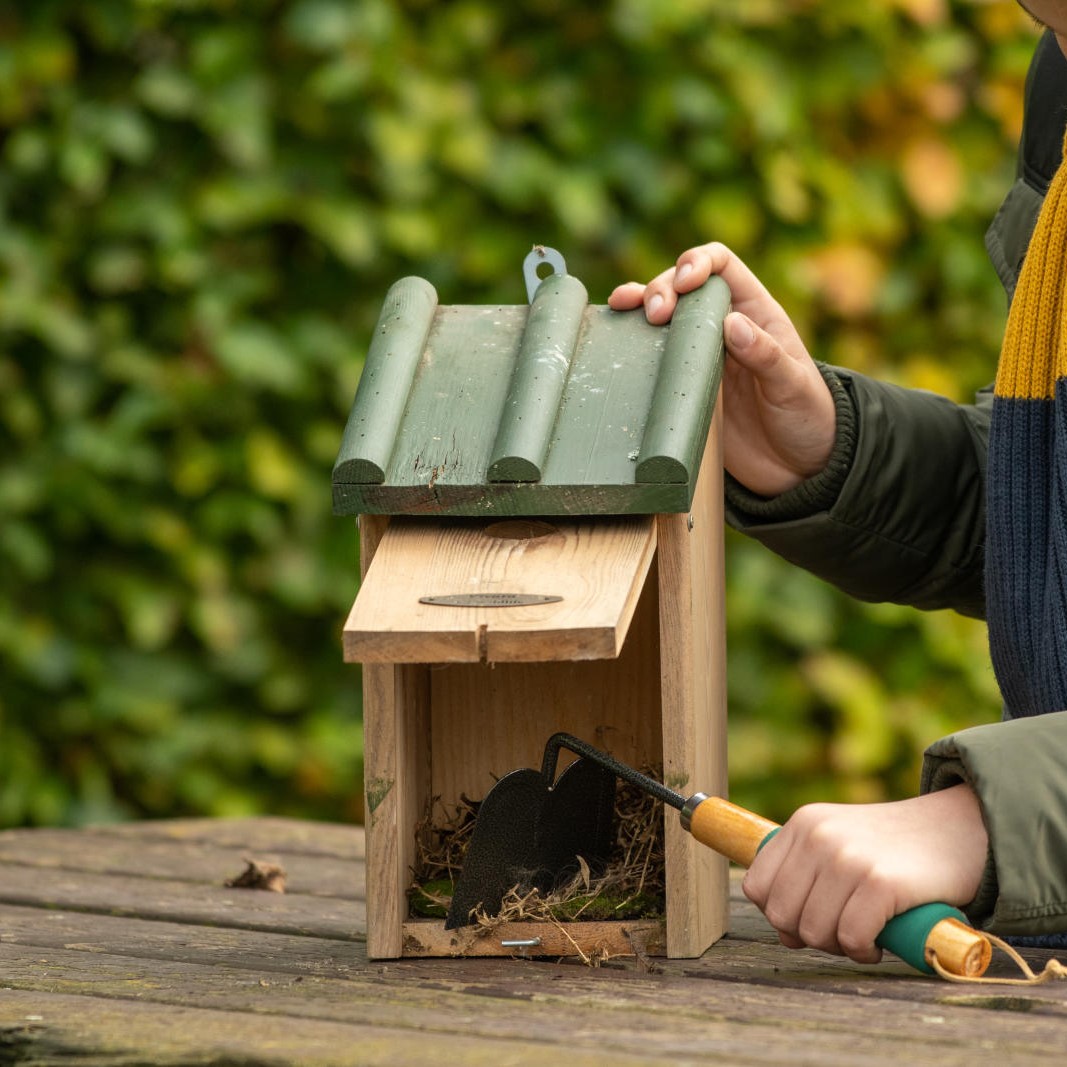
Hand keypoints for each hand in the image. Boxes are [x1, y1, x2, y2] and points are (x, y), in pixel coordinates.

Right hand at [609, 243, 836, 496]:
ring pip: (661, 314)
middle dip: (662, 287)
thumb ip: (766, 355)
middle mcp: (721, 326)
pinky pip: (652, 354)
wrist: (795, 467)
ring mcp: (698, 355)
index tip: (685, 283)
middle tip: (654, 314)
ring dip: (638, 303)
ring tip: (623, 308)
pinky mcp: (681, 384)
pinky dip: (631, 339)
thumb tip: (731, 324)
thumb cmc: (806, 419)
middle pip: (682, 285)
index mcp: (755, 312)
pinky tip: (615, 335)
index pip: (721, 265)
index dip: (698, 262)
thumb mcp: (793, 387)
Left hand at [741, 784, 988, 963]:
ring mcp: (847, 857)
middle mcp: (818, 835)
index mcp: (803, 823)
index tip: (810, 918)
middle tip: (842, 930)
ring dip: (838, 946)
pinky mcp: (880, 882)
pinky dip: (863, 951)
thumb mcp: (840, 842)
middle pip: (781, 914)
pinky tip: (879, 941)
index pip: (757, 886)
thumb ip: (807, 878)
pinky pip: (850, 938)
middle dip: (808, 935)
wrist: (960, 830)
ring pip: (812, 931)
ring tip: (864, 934)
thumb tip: (785, 935)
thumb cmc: (897, 849)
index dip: (779, 914)